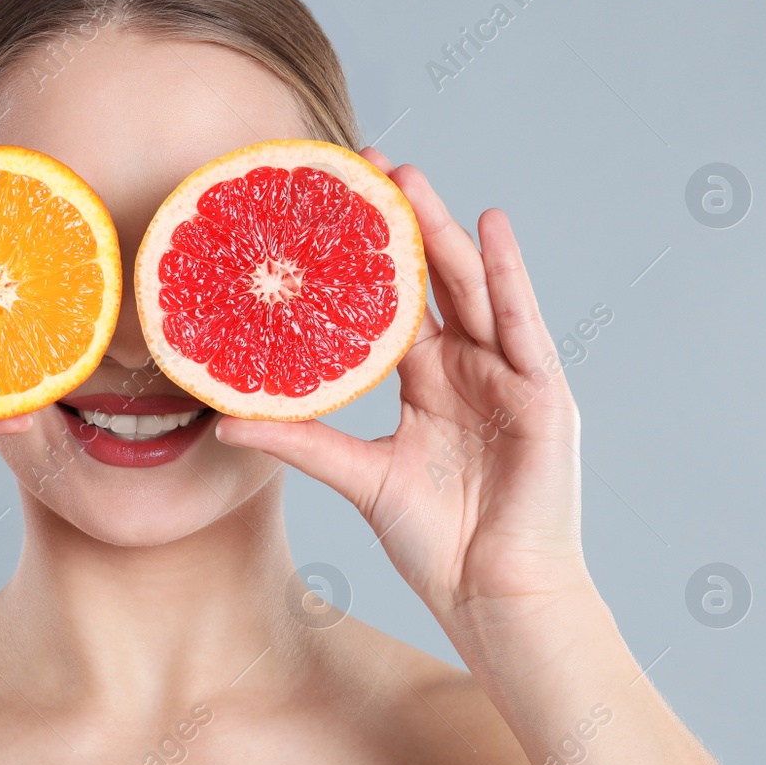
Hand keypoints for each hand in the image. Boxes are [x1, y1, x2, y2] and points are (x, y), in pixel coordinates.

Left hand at [217, 150, 590, 627]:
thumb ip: (299, 442)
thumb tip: (223, 422)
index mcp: (430, 386)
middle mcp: (469, 371)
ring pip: (472, 289)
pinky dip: (508, 273)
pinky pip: (522, 323)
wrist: (495, 597)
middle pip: (432, 282)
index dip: (364, 261)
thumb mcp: (359, 478)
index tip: (325, 211)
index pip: (393, 306)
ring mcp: (509, 378)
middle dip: (401, 224)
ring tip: (408, 177)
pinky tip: (488, 224)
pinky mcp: (542, 394)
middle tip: (363, 166)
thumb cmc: (439, 545)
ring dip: (441, 232)